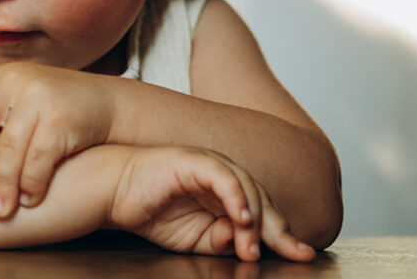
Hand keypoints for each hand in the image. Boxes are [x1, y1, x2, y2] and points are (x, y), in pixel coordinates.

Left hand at [0, 63, 115, 217]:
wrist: (110, 104)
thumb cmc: (56, 108)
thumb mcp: (20, 97)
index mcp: (0, 76)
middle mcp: (16, 81)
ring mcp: (40, 99)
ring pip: (8, 148)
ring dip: (0, 184)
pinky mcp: (62, 120)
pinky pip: (39, 159)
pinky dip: (32, 183)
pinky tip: (29, 200)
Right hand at [107, 146, 315, 262]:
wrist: (113, 191)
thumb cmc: (150, 210)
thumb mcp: (193, 238)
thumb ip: (220, 240)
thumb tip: (243, 245)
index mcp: (226, 192)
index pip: (263, 213)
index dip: (283, 234)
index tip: (303, 255)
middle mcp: (224, 175)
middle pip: (263, 200)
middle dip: (280, 229)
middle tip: (295, 253)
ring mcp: (211, 164)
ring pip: (249, 189)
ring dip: (254, 222)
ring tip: (251, 248)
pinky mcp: (195, 160)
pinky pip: (224, 177)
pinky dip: (236, 198)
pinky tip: (242, 219)